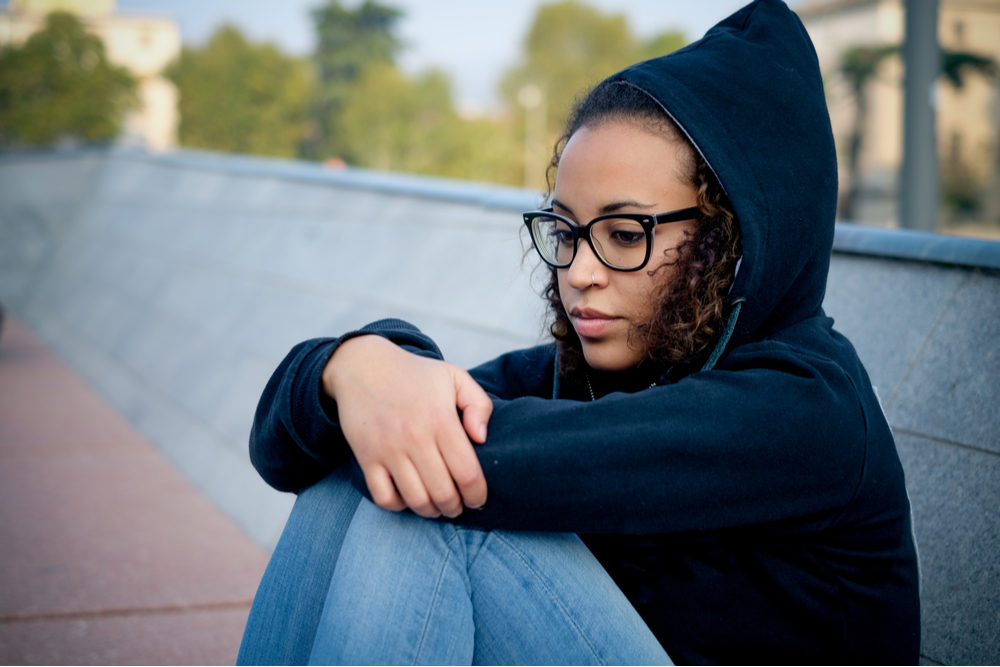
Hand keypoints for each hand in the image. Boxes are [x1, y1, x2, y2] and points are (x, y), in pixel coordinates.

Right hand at [322, 335, 491, 517]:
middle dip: (455, 507)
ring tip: (437, 506)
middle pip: (443, 493)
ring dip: (430, 511)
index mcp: (441, 419)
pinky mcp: (366, 457)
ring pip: (415, 500)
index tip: (478, 499)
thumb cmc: (414, 374)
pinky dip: (398, 506)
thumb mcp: (454, 377)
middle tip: (458, 505)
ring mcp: (388, 450)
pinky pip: (383, 497)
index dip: (477, 495)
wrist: (362, 366)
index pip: (467, 473)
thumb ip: (479, 404)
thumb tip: (481, 438)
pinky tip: (408, 498)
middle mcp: (415, 437)